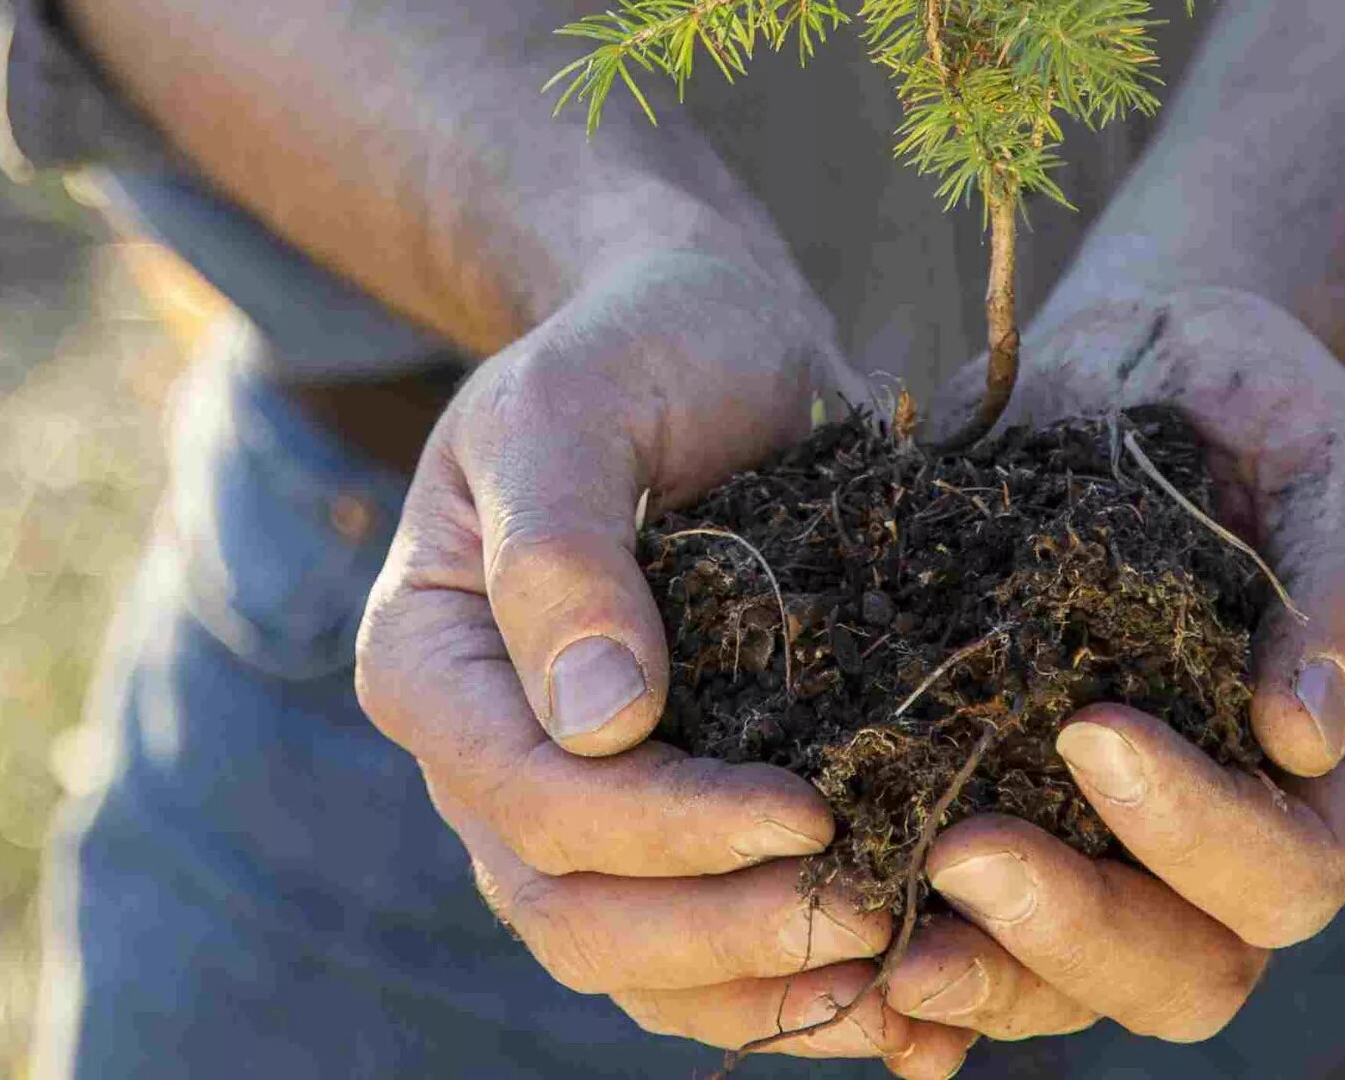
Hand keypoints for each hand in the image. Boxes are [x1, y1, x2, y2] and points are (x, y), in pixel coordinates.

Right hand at [354, 249, 979, 1075]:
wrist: (697, 333)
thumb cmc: (633, 345)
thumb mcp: (577, 404)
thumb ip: (563, 546)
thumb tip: (599, 723)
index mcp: (431, 660)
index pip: (531, 800)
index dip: (663, 830)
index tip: (805, 812)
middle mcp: (484, 756)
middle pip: (575, 916)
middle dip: (722, 936)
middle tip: (869, 919)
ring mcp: (569, 805)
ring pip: (639, 967)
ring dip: (766, 995)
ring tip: (907, 989)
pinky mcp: (662, 822)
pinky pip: (705, 953)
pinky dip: (795, 994)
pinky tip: (913, 1010)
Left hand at [887, 286, 1344, 1043]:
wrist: (1137, 360)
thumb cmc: (1257, 397)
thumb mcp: (1339, 452)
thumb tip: (1308, 734)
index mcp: (1334, 775)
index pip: (1289, 870)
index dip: (1197, 833)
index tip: (1090, 730)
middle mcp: (1227, 840)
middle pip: (1182, 972)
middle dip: (1071, 930)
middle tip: (956, 848)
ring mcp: (1111, 845)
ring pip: (1066, 983)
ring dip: (977, 969)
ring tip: (873, 907)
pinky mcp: (1006, 811)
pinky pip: (970, 932)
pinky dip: (910, 956)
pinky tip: (836, 920)